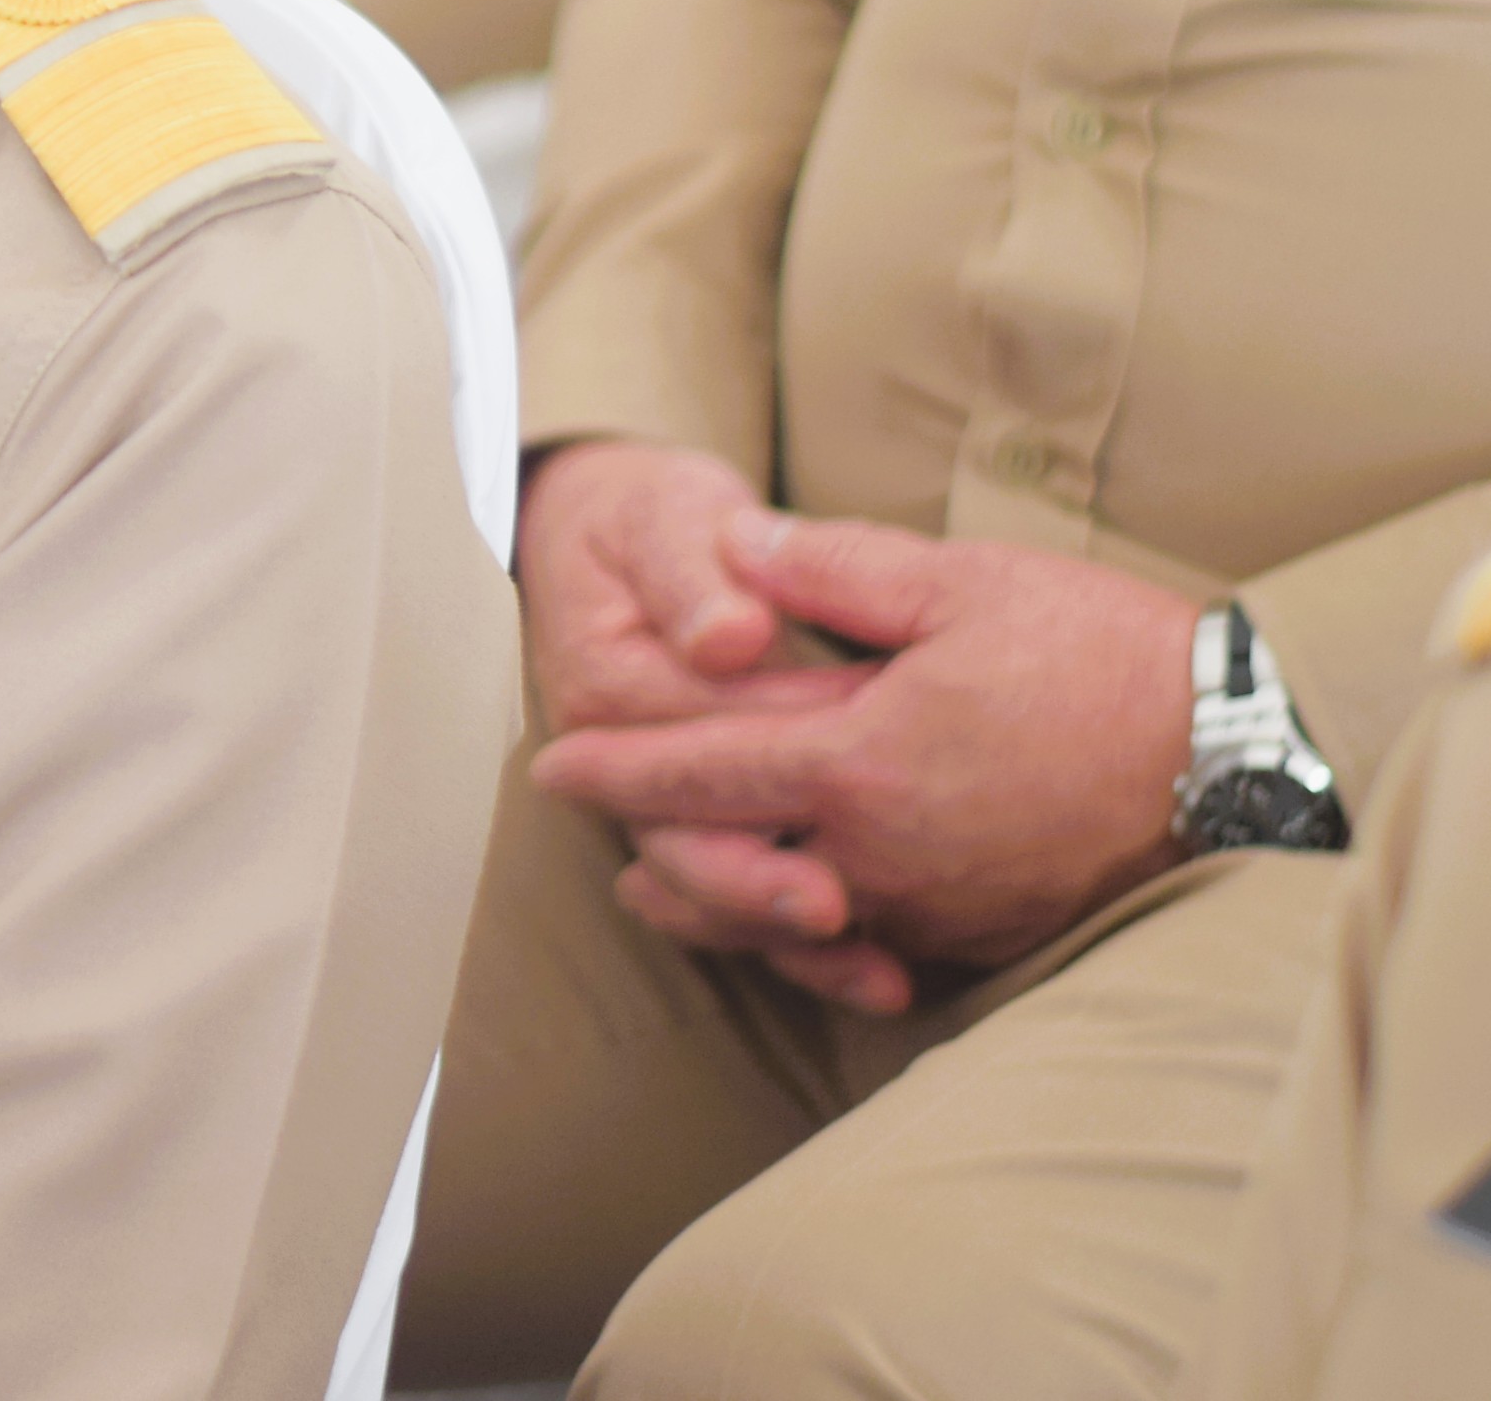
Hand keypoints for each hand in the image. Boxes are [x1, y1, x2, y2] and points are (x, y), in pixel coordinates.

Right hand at [515, 442, 878, 992]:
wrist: (622, 542)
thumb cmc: (652, 522)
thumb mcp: (668, 517)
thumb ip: (696, 575)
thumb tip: (729, 636)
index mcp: (609, 682)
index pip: (693, 731)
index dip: (772, 748)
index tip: (854, 763)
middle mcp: (626, 758)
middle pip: (683, 840)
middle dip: (759, 879)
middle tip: (833, 908)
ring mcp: (662, 802)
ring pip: (714, 890)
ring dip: (788, 937)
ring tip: (870, 966)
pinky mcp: (709, 822)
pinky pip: (746, 903)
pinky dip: (807, 949)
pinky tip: (882, 974)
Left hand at [535, 514, 1196, 996]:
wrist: (1244, 763)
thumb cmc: (1108, 660)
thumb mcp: (963, 586)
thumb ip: (834, 572)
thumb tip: (736, 547)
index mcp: (863, 762)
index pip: (701, 771)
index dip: (618, 768)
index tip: (551, 764)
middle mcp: (885, 853)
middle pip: (724, 863)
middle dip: (646, 842)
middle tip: (583, 818)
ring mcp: (937, 906)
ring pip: (789, 916)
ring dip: (715, 899)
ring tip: (658, 885)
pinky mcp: (987, 934)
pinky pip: (870, 944)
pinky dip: (809, 933)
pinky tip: (792, 914)